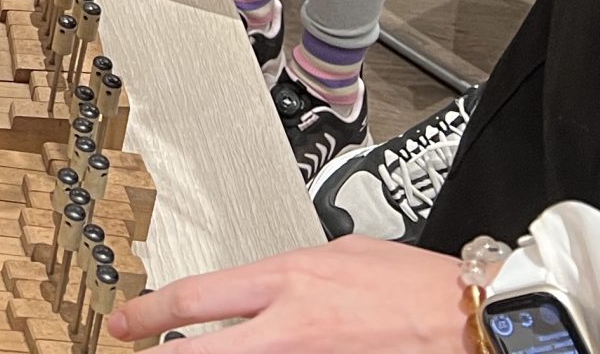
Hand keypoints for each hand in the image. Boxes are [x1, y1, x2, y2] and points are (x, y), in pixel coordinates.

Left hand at [110, 237, 467, 351]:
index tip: (127, 322)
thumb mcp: (343, 255)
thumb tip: (271, 285)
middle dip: (159, 353)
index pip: (199, 296)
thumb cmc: (418, 285)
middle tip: (128, 348)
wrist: (472, 317)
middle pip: (202, 346)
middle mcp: (291, 323)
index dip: (152, 312)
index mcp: (288, 279)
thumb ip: (298, 274)